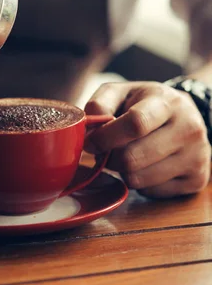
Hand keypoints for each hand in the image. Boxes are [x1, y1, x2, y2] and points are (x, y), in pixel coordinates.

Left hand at [84, 81, 210, 197]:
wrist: (185, 116)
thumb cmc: (145, 104)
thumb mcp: (121, 92)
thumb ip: (99, 104)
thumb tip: (88, 130)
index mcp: (167, 103)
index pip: (135, 124)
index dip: (106, 137)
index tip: (91, 142)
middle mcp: (188, 129)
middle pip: (133, 158)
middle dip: (111, 158)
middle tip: (109, 151)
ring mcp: (196, 156)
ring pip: (139, 179)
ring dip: (124, 171)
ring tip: (129, 155)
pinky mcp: (196, 179)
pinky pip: (152, 191)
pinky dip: (141, 182)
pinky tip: (147, 166)